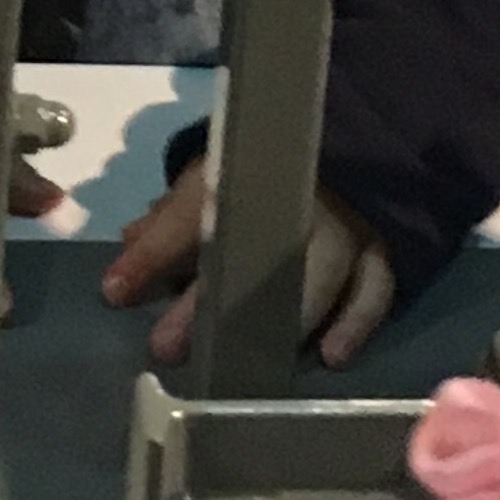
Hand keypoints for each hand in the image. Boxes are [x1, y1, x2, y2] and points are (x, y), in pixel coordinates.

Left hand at [100, 164, 396, 369]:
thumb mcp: (211, 179)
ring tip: (246, 362)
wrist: (353, 137)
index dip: (152, 254)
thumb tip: (127, 254)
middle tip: (167, 346)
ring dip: (279, 323)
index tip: (114, 291)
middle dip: (205, 304)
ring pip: (317, 276)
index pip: (191, 213)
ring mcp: (344, 223)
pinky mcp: (384, 245)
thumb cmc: (266, 167)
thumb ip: (171, 219)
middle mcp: (293, 197)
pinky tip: (332, 356)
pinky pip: (376, 288)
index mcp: (242, 172)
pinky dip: (355, 323)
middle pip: (250, 255)